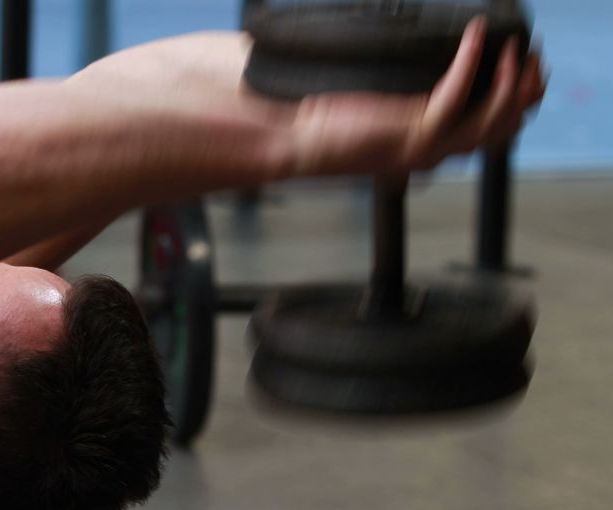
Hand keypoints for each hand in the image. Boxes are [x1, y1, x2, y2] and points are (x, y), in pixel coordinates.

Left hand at [66, 19, 545, 181]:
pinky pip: (421, 122)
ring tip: (518, 57)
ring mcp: (330, 151)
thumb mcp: (222, 73)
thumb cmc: (148, 109)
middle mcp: (330, 153)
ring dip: (496, 100)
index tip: (479, 74)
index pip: (399, 136)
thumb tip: (244, 57)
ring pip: (448, 142)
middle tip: (524, 72)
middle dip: (493, 112)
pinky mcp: (323, 140)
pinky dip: (464, 83)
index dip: (449, 112)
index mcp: (311, 139)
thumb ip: (254, 70)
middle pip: (441, 147)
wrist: (114, 135)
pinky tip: (479, 42)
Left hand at [284, 17, 546, 175]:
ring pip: (494, 116)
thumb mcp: (379, 112)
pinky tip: (475, 34)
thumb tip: (422, 73)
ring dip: (511, 78)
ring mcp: (428, 145)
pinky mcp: (414, 130)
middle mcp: (436, 152)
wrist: (299, 143)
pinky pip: (457, 90)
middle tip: (533, 57)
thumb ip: (408, 103)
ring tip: (514, 46)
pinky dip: (471, 58)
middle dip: (526, 91)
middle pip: (505, 127)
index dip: (518, 103)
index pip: (493, 133)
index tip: (526, 70)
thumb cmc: (328, 126)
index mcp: (431, 149)